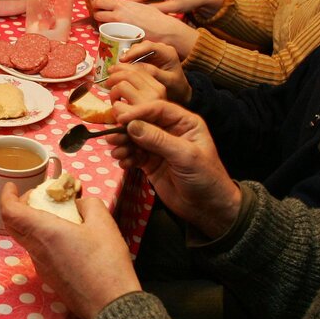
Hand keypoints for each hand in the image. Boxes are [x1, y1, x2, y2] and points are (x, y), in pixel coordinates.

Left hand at [0, 184, 138, 318]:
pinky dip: (43, 238)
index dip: (7, 195)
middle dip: (20, 206)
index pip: (10, 211)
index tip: (11, 186)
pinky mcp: (50, 278)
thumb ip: (89, 205)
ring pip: (26, 239)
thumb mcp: (104, 223)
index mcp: (44, 232)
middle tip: (36, 197)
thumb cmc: (106, 263)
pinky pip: (38, 252)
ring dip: (33, 223)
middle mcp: (36, 250)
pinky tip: (67, 237)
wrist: (110, 305)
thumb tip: (80, 204)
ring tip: (57, 215)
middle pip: (13, 225)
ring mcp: (41, 266)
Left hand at [91, 0, 198, 59]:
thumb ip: (127, 5)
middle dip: (97, 16)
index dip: (96, 5)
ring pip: (101, 26)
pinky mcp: (122, 38)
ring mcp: (119, 27)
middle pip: (96, 15)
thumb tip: (118, 6)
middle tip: (102, 18)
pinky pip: (110, 36)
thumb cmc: (154, 17)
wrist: (164, 30)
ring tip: (110, 26)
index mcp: (122, 4)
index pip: (99, 2)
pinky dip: (110, 35)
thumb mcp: (139, 5)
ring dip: (103, 25)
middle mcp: (117, 15)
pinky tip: (116, 35)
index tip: (97, 7)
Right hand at [105, 40, 191, 103]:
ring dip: (127, 58)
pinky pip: (136, 56)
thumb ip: (154, 73)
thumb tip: (137, 67)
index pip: (149, 46)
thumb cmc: (176, 87)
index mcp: (168, 52)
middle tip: (118, 64)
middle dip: (128, 54)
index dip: (135, 51)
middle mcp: (160, 49)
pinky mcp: (148, 58)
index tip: (123, 60)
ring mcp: (153, 53)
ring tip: (118, 68)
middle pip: (141, 46)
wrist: (180, 91)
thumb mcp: (167, 81)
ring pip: (137, 50)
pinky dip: (129, 62)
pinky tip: (122, 69)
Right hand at [108, 100, 241, 239]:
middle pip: (143, 122)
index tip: (121, 118)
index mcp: (185, 122)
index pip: (158, 109)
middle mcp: (170, 131)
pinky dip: (126, 157)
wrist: (208, 208)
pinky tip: (123, 162)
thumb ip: (158, 140)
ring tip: (116, 152)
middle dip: (126, 129)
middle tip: (111, 136)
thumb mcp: (185, 156)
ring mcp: (159, 147)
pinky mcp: (151, 163)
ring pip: (135, 139)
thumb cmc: (205, 178)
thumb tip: (131, 125)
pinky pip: (134, 155)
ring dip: (123, 144)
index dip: (138, 111)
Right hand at [129, 0, 222, 14]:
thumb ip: (156, 9)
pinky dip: (147, 2)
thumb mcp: (172, 7)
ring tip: (130, 12)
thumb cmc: (189, 0)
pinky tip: (143, 9)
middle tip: (122, 12)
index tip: (119, 8)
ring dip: (140, 3)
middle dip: (133, 3)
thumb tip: (142, 13)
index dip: (129, 2)